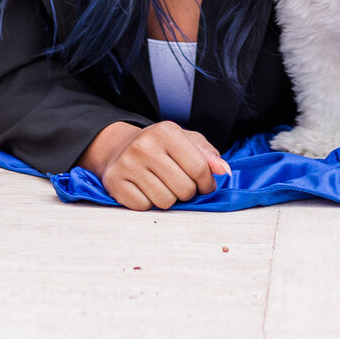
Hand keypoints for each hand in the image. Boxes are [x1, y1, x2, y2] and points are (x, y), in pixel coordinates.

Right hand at [80, 120, 230, 210]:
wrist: (120, 148)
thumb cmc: (160, 147)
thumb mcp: (186, 141)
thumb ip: (208, 155)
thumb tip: (224, 171)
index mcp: (166, 131)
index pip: (199, 168)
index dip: (207, 183)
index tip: (205, 186)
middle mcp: (145, 145)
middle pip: (183, 188)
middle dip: (187, 192)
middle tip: (180, 184)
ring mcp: (128, 164)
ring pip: (165, 201)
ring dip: (169, 198)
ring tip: (163, 185)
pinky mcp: (115, 183)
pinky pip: (144, 207)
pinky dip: (149, 203)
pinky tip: (146, 189)